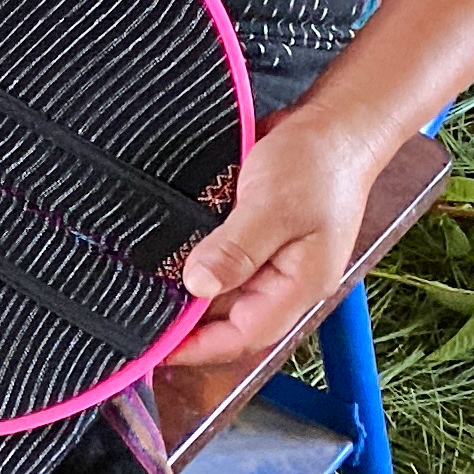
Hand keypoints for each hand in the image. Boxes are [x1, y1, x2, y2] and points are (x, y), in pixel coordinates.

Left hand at [166, 107, 386, 366]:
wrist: (336, 124)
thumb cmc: (317, 162)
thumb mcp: (274, 206)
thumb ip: (238, 249)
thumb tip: (200, 285)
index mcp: (300, 284)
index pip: (244, 334)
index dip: (198, 347)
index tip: (154, 350)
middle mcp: (285, 279)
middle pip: (231, 321)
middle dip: (187, 328)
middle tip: (137, 325)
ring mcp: (272, 259)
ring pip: (224, 293)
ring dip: (188, 298)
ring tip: (141, 298)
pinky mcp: (256, 236)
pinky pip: (223, 264)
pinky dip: (194, 267)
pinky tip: (163, 262)